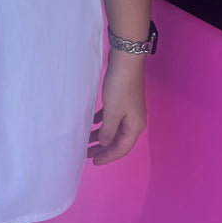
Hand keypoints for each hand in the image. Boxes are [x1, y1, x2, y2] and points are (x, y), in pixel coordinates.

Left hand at [87, 47, 146, 165]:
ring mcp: (129, 110)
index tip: (93, 162)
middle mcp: (134, 120)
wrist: (126, 60)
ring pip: (114, 128)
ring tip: (87, 140)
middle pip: (118, 140)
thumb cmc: (120, 87)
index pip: (121, 148)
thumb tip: (105, 144)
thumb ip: (108, 130)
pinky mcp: (122, 100)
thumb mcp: (112, 111)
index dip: (107, 157)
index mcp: (135, 126)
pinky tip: (92, 123)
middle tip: (86, 153)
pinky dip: (102, 122)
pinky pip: (111, 117)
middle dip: (103, 148)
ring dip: (101, 135)